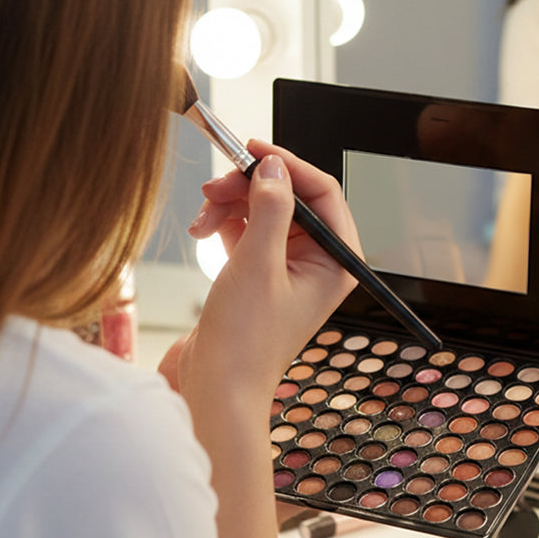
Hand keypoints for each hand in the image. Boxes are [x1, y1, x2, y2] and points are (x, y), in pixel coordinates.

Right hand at [180, 140, 359, 404]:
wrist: (216, 389)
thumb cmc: (245, 341)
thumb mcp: (258, 264)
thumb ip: (270, 208)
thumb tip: (273, 166)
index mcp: (336, 263)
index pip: (323, 193)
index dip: (288, 164)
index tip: (252, 148)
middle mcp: (317, 263)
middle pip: (289, 197)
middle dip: (250, 186)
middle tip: (215, 185)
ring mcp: (287, 268)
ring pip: (262, 210)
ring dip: (230, 204)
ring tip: (202, 217)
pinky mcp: (258, 274)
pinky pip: (245, 229)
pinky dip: (223, 223)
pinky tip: (202, 230)